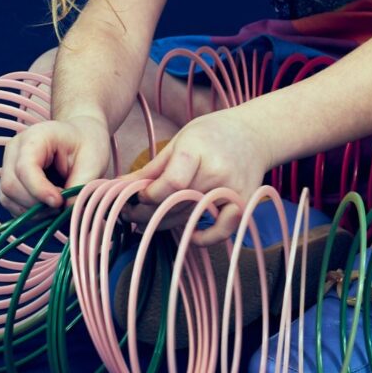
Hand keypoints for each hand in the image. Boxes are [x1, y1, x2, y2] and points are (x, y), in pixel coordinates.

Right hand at [0, 116, 114, 215]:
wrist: (82, 139)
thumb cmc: (88, 145)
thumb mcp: (93, 162)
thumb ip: (79, 185)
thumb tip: (65, 210)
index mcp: (35, 137)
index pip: (24, 167)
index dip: (39, 189)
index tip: (59, 203)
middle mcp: (15, 151)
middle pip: (11, 185)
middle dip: (37, 204)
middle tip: (63, 206)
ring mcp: (9, 167)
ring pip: (8, 198)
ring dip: (34, 211)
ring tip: (59, 207)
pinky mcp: (11, 184)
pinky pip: (12, 205)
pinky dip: (31, 214)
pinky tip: (50, 209)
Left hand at [129, 110, 272, 245]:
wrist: (254, 134)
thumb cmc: (211, 133)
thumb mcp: (179, 141)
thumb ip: (151, 168)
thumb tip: (118, 188)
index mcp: (198, 151)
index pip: (171, 184)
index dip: (148, 195)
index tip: (136, 196)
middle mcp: (217, 173)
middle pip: (175, 205)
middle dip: (146, 213)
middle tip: (130, 214)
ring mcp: (232, 191)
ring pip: (189, 219)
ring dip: (163, 224)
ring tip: (145, 221)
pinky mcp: (243, 204)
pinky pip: (221, 231)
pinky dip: (204, 238)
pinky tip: (188, 235)